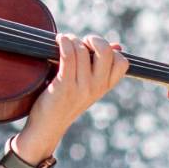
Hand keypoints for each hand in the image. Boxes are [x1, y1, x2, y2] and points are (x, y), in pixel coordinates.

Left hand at [15, 33, 122, 163]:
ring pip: (82, 50)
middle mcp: (96, 88)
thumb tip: (117, 46)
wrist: (46, 127)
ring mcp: (81, 88)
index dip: (110, 49)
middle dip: (93, 39)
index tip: (94, 49)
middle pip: (105, 51)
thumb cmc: (64, 103)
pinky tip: (58, 40)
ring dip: (71, 39)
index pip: (122, 62)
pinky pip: (68, 55)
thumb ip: (101, 67)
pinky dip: (63, 42)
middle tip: (81, 42)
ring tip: (63, 41)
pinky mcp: (64, 86)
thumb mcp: (87, 86)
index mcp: (104, 87)